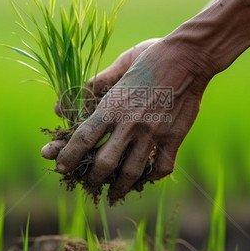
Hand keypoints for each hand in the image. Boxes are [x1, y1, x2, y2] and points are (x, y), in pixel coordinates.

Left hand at [47, 39, 213, 201]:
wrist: (188, 58)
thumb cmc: (151, 57)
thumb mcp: (119, 66)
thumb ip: (94, 86)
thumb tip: (60, 105)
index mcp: (112, 106)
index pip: (82, 139)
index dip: (68, 157)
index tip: (60, 168)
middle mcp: (129, 124)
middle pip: (103, 164)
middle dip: (92, 178)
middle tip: (89, 182)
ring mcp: (153, 133)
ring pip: (131, 172)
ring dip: (119, 187)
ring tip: (114, 193)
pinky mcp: (174, 137)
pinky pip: (162, 167)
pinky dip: (152, 176)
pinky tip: (147, 177)